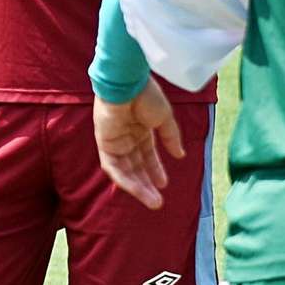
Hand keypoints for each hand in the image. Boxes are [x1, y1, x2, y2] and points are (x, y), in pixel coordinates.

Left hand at [93, 80, 184, 209]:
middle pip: (136, 166)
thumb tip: (180, 155)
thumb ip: (171, 137)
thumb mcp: (164, 118)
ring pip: (125, 170)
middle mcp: (127, 136)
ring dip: (138, 187)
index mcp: (140, 128)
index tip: (164, 184)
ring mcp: (114, 140)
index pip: (147, 154)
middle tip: (158, 202)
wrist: (127, 82)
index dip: (155, 169)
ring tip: (152, 201)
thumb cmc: (146, 95)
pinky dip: (123, 179)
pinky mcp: (104, 142)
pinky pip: (112, 166)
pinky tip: (135, 189)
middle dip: (147, 184)